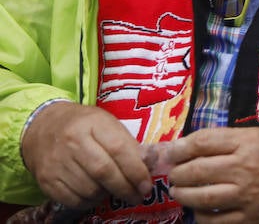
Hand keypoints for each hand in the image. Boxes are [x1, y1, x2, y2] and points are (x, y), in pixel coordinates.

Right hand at [21, 101, 151, 209]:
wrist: (43, 126)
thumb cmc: (84, 125)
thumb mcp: (107, 123)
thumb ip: (127, 143)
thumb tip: (148, 165)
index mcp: (93, 124)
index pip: (119, 149)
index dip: (136, 170)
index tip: (146, 185)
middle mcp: (72, 142)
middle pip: (103, 172)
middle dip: (125, 188)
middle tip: (137, 196)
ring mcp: (57, 162)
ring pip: (89, 189)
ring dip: (107, 195)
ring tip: (115, 190)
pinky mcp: (46, 180)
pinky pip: (72, 200)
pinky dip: (89, 202)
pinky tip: (96, 195)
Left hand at [164, 126, 258, 223]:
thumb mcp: (258, 136)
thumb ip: (225, 140)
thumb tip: (187, 146)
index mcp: (248, 143)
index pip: (203, 142)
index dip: (180, 148)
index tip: (171, 152)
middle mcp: (245, 169)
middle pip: (197, 171)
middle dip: (177, 173)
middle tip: (174, 174)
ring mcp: (247, 196)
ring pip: (201, 198)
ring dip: (183, 195)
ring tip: (179, 191)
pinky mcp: (250, 219)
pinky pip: (214, 221)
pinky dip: (200, 216)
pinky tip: (200, 210)